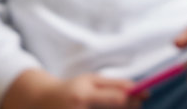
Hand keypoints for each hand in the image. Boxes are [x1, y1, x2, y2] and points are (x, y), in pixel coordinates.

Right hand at [1, 69, 131, 108]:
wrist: (42, 102)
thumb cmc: (71, 89)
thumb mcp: (90, 80)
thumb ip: (113, 84)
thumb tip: (136, 88)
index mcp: (83, 96)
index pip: (116, 99)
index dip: (133, 99)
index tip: (144, 96)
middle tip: (136, 103)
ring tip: (114, 107)